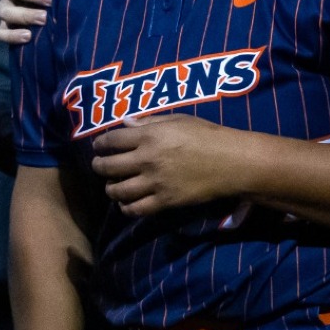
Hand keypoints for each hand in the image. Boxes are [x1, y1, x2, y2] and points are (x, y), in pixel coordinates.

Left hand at [91, 114, 245, 215]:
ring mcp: (154, 183)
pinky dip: (126, 207)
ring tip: (111, 186)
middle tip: (99, 166)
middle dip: (99, 166)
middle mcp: (147, 159)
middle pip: (108, 167)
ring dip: (110, 188)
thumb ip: (149, 122)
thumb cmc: (207, 135)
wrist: (231, 162)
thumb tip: (126, 123)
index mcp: (149, 136)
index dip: (99, 144)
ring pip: (117, 191)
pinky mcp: (165, 201)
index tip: (98, 147)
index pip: (111, 141)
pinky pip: (136, 209)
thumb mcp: (178, 120)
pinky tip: (126, 203)